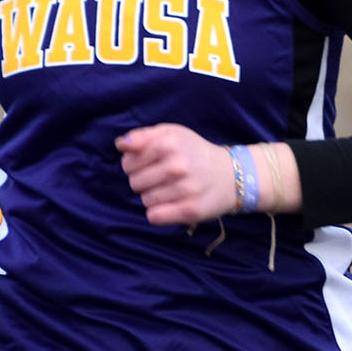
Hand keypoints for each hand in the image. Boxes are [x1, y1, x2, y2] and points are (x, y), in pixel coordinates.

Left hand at [116, 123, 237, 225]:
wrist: (230, 175)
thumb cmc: (193, 152)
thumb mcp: (171, 133)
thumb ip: (142, 136)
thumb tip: (121, 144)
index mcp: (169, 143)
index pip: (128, 163)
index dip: (134, 165)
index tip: (149, 164)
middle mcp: (177, 165)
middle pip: (135, 183)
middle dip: (144, 182)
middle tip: (162, 178)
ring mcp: (185, 189)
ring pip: (145, 201)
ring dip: (153, 197)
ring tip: (170, 189)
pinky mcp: (191, 210)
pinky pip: (155, 217)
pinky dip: (158, 213)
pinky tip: (171, 204)